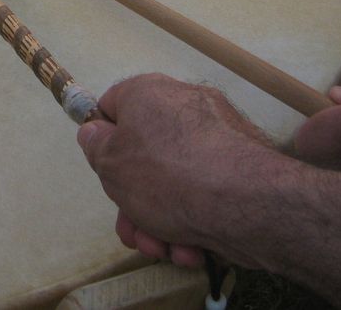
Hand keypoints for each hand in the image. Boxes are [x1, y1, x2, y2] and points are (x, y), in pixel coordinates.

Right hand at [76, 73, 283, 269]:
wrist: (244, 205)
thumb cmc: (165, 175)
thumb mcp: (110, 164)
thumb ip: (95, 145)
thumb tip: (95, 131)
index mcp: (148, 91)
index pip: (113, 106)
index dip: (103, 141)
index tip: (105, 172)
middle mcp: (184, 104)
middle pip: (145, 154)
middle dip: (135, 201)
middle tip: (134, 231)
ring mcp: (218, 135)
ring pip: (175, 179)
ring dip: (161, 220)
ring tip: (164, 249)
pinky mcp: (242, 166)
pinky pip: (205, 189)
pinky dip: (194, 218)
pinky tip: (191, 247)